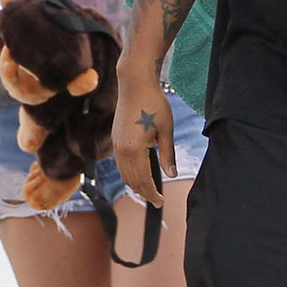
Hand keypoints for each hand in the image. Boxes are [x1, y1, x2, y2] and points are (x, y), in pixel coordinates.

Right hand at [112, 62, 175, 207]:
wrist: (135, 83)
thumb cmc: (154, 104)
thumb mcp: (166, 130)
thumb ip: (168, 154)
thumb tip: (171, 175)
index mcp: (134, 149)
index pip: (143, 180)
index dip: (152, 194)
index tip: (161, 203)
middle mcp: (121, 149)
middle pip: (131, 180)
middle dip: (144, 193)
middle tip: (158, 201)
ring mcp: (116, 144)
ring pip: (124, 173)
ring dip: (135, 185)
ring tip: (149, 191)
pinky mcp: (115, 139)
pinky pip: (120, 164)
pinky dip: (129, 173)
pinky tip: (139, 175)